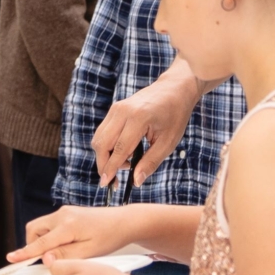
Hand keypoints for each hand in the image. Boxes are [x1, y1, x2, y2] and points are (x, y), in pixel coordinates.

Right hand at [10, 204, 133, 263]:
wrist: (123, 221)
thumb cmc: (111, 236)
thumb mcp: (90, 252)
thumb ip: (66, 256)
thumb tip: (46, 260)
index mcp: (68, 226)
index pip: (41, 243)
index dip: (25, 253)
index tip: (11, 259)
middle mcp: (62, 215)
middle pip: (34, 230)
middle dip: (33, 245)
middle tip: (45, 259)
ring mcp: (63, 212)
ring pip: (40, 227)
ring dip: (41, 240)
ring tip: (59, 251)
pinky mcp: (66, 213)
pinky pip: (49, 224)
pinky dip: (49, 236)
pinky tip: (64, 244)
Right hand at [94, 68, 202, 187]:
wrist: (173, 90)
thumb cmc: (174, 116)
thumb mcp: (168, 142)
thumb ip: (151, 162)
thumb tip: (136, 181)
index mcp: (139, 118)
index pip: (119, 148)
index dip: (111, 168)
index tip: (105, 184)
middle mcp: (122, 111)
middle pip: (102, 144)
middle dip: (104, 165)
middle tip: (114, 180)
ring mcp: (116, 109)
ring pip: (99, 138)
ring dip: (105, 156)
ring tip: (125, 164)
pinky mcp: (114, 109)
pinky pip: (103, 132)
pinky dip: (108, 147)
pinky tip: (123, 153)